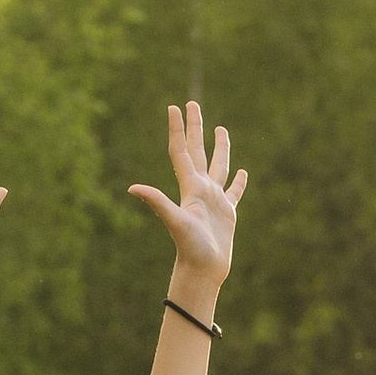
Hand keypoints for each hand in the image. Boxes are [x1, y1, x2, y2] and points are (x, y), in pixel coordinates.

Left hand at [129, 100, 246, 296]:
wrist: (203, 270)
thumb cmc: (190, 248)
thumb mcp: (174, 221)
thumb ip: (157, 202)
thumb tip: (133, 188)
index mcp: (189, 187)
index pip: (181, 151)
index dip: (177, 129)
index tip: (174, 107)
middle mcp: (200, 189)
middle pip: (197, 151)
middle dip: (195, 127)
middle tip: (192, 104)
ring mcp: (214, 200)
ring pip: (218, 166)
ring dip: (219, 147)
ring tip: (221, 129)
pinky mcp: (228, 213)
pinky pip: (234, 192)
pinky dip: (239, 182)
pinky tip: (243, 173)